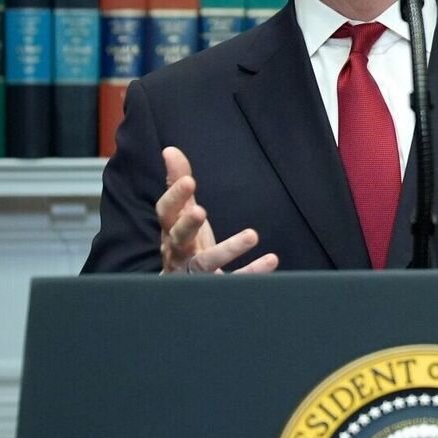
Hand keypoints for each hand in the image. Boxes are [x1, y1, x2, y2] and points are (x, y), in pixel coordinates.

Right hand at [157, 146, 276, 274]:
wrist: (181, 287)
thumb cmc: (184, 241)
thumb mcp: (182, 212)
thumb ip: (177, 182)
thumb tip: (170, 150)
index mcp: (170, 230)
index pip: (166, 212)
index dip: (174, 197)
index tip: (189, 180)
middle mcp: (178, 251)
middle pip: (178, 239)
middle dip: (187, 225)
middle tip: (200, 211)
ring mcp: (195, 272)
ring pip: (206, 262)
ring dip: (228, 249)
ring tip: (252, 234)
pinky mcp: (215, 286)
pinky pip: (234, 280)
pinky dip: (252, 271)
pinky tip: (272, 259)